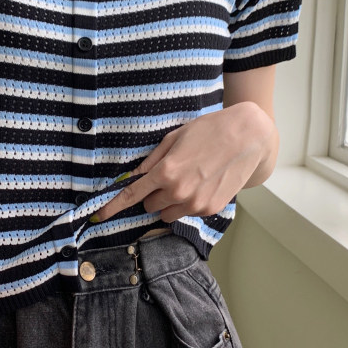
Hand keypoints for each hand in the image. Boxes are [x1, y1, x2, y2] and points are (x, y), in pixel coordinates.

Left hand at [91, 102, 275, 223]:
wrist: (248, 137)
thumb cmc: (209, 131)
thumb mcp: (174, 138)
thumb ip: (152, 161)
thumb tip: (134, 176)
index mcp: (165, 172)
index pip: (131, 195)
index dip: (112, 207)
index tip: (98, 216)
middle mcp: (179, 192)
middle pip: (150, 206)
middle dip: (153, 194)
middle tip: (168, 176)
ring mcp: (196, 203)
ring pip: (168, 214)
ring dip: (169, 202)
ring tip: (187, 180)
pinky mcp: (211, 209)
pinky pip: (187, 213)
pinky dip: (188, 203)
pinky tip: (202, 184)